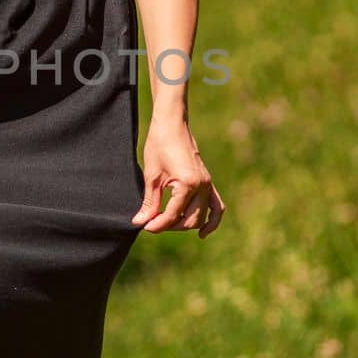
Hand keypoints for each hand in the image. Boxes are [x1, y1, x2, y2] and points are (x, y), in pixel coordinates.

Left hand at [131, 118, 224, 235]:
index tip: (144, 226)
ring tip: (169, 223)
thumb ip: (149, 202)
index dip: (157, 224)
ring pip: (202, 216)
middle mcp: (202, 186)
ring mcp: (208, 184)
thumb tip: (141, 221)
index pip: (173, 215)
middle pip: (190, 220)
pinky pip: (216, 206)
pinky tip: (202, 232)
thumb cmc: (159, 146)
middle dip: (171, 225)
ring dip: (186, 224)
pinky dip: (212, 220)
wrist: (172, 125)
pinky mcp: (208, 182)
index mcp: (187, 184)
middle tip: (152, 221)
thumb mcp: (151, 176)